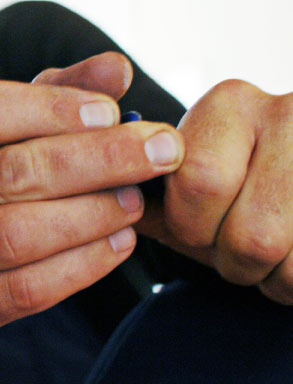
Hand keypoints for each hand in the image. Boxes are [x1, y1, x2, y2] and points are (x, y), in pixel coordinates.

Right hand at [0, 54, 184, 362]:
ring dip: (92, 214)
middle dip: (95, 159)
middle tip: (156, 152)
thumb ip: (44, 98)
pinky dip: (81, 266)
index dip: (48, 108)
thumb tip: (114, 68)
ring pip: (17, 235)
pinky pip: (24, 290)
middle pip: (6, 174)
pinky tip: (116, 244)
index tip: (110, 110)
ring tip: (136, 200)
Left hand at [136, 80, 292, 302]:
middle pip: (250, 233)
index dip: (192, 226)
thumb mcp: (196, 184)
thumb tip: (108, 201)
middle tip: (240, 251)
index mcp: (230, 104)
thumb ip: (149, 195)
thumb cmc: (244, 194)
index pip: (197, 182)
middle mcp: (289, 113)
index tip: (200, 226)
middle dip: (234, 261)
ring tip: (275, 255)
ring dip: (274, 278)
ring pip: (287, 255)